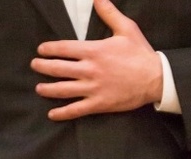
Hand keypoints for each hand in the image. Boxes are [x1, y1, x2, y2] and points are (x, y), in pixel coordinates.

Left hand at [32, 0, 162, 120]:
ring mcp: (94, 88)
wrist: (156, 79)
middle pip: (59, 68)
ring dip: (48, 89)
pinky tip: (52, 114)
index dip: (49, 49)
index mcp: (93, 51)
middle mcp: (90, 70)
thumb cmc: (141, 54)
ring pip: (64, 89)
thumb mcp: (126, 28)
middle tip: (35, 66)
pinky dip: (63, 113)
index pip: (63, 48)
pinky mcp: (100, 104)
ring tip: (39, 88)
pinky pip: (77, 109)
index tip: (41, 50)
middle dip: (43, 67)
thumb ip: (109, 12)